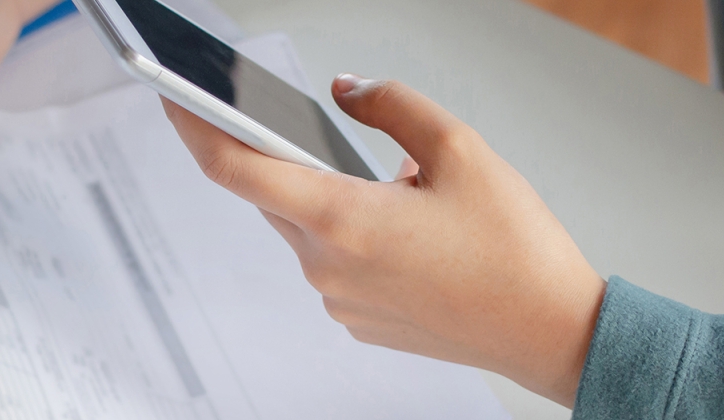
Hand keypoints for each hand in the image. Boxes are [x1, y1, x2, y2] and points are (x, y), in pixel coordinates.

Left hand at [162, 74, 606, 406]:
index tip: (172, 95)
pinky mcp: (359, 322)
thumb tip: (348, 91)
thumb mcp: (461, 148)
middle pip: (278, 195)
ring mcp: (340, 302)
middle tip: (339, 134)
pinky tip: (416, 233)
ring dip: (340, 198)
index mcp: (342, 220)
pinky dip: (358, 235)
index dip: (193, 125)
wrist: (551, 331)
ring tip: (410, 195)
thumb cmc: (515, 250)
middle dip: (300, 159)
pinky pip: (336, 263)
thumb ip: (392, 104)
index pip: (234, 167)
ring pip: (310, 229)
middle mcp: (327, 267)